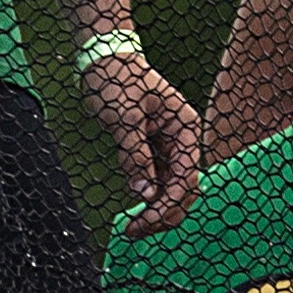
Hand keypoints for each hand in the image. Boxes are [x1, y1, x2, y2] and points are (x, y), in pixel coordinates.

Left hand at [82, 50, 203, 231]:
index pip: (187, 178)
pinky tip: (135, 211)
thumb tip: (145, 193)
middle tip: (135, 231)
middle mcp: (183, 141)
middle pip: (184, 191)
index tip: (145, 220)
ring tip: (132, 229)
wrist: (105, 60)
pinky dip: (148, 199)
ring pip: (171, 191)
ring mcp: (169, 148)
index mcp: (186, 129)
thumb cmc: (117, 80)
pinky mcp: (154, 152)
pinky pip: (158, 183)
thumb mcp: (123, 118)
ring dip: (156, 212)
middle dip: (163, 215)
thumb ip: (135, 155)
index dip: (168, 204)